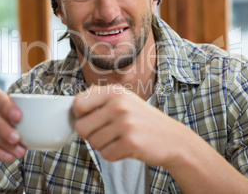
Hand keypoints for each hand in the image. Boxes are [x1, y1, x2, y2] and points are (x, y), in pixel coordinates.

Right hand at [0, 87, 26, 164]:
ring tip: (20, 152)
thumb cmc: (1, 122)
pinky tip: (9, 156)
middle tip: (17, 138)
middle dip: (2, 127)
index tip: (19, 116)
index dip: (6, 105)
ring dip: (4, 143)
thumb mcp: (8, 115)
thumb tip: (41, 122)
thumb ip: (19, 115)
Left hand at [72, 85, 192, 168]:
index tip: (91, 120)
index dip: (81, 116)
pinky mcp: (130, 142)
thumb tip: (75, 105)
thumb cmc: (144, 120)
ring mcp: (125, 123)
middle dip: (91, 135)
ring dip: (103, 146)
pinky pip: (105, 154)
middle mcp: (119, 105)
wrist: (173, 138)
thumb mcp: (125, 99)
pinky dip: (113, 155)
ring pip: (93, 143)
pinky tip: (126, 148)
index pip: (78, 103)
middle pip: (81, 127)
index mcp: (115, 92)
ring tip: (120, 140)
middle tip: (107, 134)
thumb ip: (101, 98)